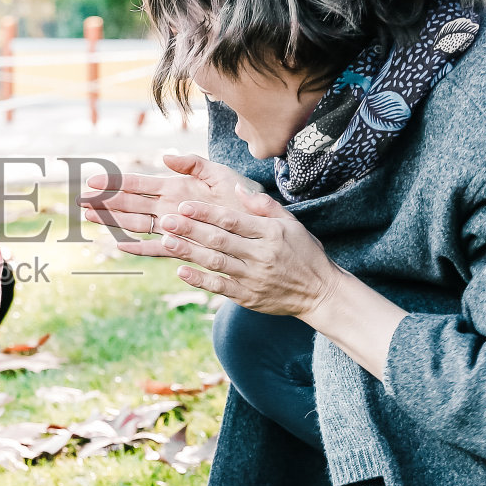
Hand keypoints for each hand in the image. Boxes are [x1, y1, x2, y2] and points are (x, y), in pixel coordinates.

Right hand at [79, 153, 262, 258]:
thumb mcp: (218, 173)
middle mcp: (169, 207)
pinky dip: (139, 248)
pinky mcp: (183, 244)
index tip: (94, 180)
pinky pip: (157, 248)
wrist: (257, 221)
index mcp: (175, 187)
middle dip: (106, 202)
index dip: (116, 182)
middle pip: (130, 204)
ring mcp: (173, 226)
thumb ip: (193, 164)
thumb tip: (165, 157)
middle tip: (81, 201)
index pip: (139, 184)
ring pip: (136, 224)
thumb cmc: (239, 195)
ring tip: (90, 219)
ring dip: (114, 221)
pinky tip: (121, 246)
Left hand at [158, 189, 342, 318]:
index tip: (184, 205)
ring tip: (165, 241)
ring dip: (188, 252)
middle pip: (219, 239)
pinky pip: (220, 287)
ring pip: (216, 262)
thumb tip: (237, 189)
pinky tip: (181, 271)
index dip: (206, 212)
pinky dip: (199, 280)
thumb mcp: (291, 223)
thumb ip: (264, 206)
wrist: (320, 292)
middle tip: (166, 219)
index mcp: (271, 233)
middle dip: (190, 229)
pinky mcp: (249, 297)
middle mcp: (261, 254)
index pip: (232, 219)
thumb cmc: (304, 253)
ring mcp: (254, 277)